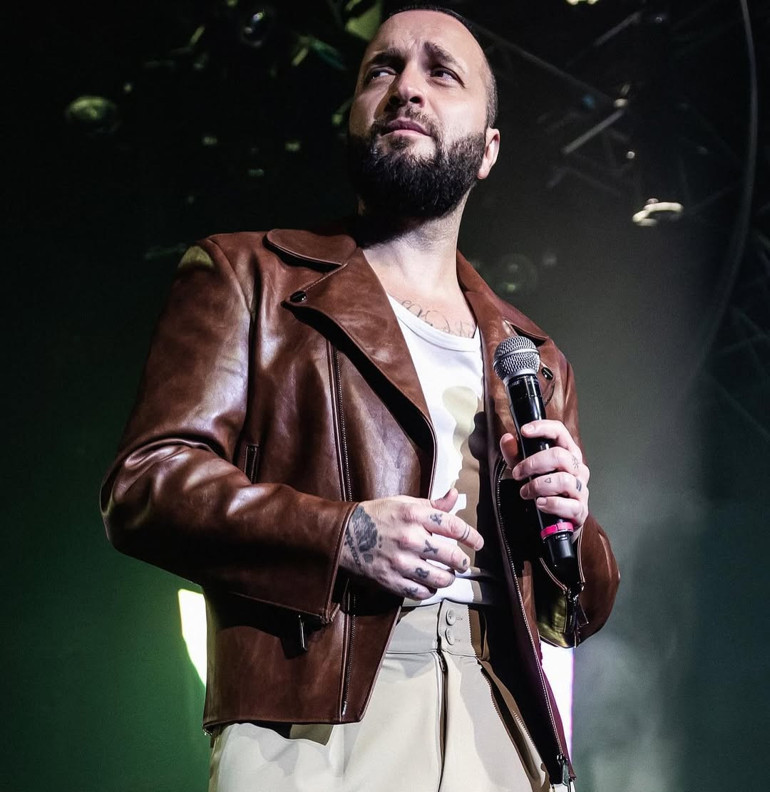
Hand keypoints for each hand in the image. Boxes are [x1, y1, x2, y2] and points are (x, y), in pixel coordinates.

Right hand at [339, 488, 483, 599]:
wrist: (344, 534)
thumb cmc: (378, 515)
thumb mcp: (404, 502)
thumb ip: (433, 503)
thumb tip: (455, 495)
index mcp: (414, 515)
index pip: (454, 526)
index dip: (472, 535)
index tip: (478, 542)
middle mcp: (410, 538)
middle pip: (451, 556)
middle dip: (462, 561)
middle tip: (463, 562)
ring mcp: (400, 561)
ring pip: (439, 578)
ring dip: (449, 578)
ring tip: (449, 574)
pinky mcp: (391, 579)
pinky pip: (420, 592)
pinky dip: (430, 590)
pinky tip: (430, 584)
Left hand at [500, 420, 589, 528]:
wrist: (552, 520)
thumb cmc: (542, 489)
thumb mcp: (524, 469)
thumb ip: (514, 454)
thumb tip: (506, 438)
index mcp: (567, 453)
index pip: (560, 432)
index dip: (542, 428)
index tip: (524, 431)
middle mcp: (577, 468)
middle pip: (559, 456)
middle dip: (533, 464)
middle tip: (517, 473)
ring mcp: (581, 489)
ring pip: (563, 480)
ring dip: (538, 486)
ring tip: (525, 492)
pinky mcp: (580, 509)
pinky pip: (569, 505)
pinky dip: (551, 504)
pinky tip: (540, 504)